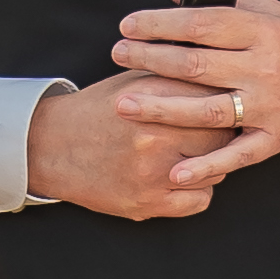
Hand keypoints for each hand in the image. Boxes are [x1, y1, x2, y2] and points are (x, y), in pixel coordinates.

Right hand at [25, 73, 230, 221]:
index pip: (215, 98)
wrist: (54, 146)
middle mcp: (154, 135)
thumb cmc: (101, 111)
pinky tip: (183, 178)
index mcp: (153, 98)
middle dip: (222, 132)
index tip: (225, 104)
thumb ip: (177, 78)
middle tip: (214, 131)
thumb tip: (223, 76)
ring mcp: (152, 173)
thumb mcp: (135, 81)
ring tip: (192, 154)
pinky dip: (197, 191)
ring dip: (210, 164)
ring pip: (216, 170)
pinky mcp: (149, 203)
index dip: (224, 101)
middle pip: (221, 135)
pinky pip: (201, 200)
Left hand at [105, 0, 279, 179]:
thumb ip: (221, 0)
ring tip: (125, 104)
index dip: (161, 23)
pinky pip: (236, 155)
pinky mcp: (276, 139)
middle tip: (117, 55)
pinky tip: (176, 170)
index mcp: (264, 30)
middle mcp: (265, 67)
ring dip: (162, 108)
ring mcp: (270, 106)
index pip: (202, 22)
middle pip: (196, 64)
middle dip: (150, 59)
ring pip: (207, 110)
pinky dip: (207, 165)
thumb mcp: (271, 13)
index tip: (130, 24)